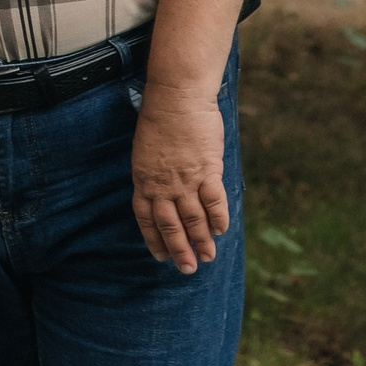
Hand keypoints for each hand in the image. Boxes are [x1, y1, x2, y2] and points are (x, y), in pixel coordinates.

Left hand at [130, 86, 229, 273]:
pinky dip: (218, 218)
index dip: (153, 238)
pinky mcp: (208, 170)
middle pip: (170, 225)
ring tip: (207, 257)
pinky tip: (222, 230)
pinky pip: (214, 201)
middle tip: (187, 269)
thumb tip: (163, 192)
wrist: (177, 96)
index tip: (160, 256)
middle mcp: (162, 184)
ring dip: (201, 241)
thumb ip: (154, 174)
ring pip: (193, 219)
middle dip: (179, 250)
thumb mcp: (146, 150)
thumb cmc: (161, 118)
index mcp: (143, 178)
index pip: (146, 217)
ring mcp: (185, 179)